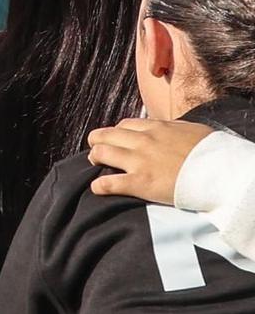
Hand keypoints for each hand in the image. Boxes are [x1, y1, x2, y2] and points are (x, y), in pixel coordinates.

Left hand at [87, 117, 213, 202]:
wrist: (221, 173)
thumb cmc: (212, 152)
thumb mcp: (192, 131)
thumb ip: (174, 129)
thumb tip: (170, 128)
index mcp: (156, 128)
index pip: (124, 125)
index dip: (116, 132)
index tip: (116, 139)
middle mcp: (142, 141)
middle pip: (106, 135)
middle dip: (97, 141)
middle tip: (96, 149)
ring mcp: (139, 161)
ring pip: (102, 153)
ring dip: (94, 157)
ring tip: (94, 162)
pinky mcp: (140, 183)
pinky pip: (109, 182)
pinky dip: (99, 185)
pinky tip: (96, 188)